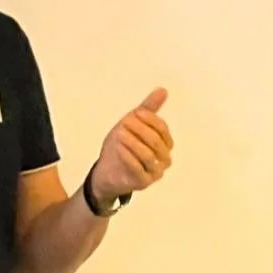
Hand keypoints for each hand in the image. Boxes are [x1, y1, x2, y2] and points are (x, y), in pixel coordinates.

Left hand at [90, 87, 173, 202]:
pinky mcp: (144, 182)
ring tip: (119, 134)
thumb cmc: (123, 146)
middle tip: (124, 122)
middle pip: (155, 141)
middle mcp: (164, 159)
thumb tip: (163, 90)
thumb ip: (148, 109)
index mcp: (165, 144)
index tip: (136, 113)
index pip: (162, 129)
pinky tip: (119, 148)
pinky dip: (128, 156)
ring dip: (132, 142)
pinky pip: (138, 169)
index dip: (150, 120)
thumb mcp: (132, 124)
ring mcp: (155, 172)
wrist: (106, 170)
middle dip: (139, 130)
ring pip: (147, 155)